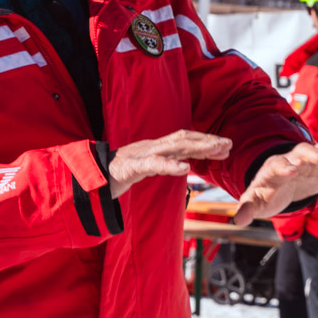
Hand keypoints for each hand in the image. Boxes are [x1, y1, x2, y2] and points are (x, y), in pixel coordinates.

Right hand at [107, 130, 231, 197]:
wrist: (88, 178)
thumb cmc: (115, 173)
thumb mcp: (143, 167)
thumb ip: (161, 163)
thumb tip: (182, 164)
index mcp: (154, 147)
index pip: (183, 140)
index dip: (204, 141)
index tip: (225, 146)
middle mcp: (150, 147)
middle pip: (183, 139)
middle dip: (207, 141)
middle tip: (229, 144)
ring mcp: (140, 155)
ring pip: (172, 147)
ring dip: (196, 148)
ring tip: (216, 150)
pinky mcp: (130, 167)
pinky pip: (152, 164)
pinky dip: (169, 165)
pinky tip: (184, 168)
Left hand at [234, 143, 317, 226]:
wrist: (281, 184)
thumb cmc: (266, 193)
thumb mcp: (255, 202)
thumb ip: (247, 209)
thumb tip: (238, 221)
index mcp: (273, 169)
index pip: (278, 164)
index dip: (284, 167)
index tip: (291, 171)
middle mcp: (292, 160)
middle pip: (301, 153)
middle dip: (312, 154)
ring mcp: (309, 162)